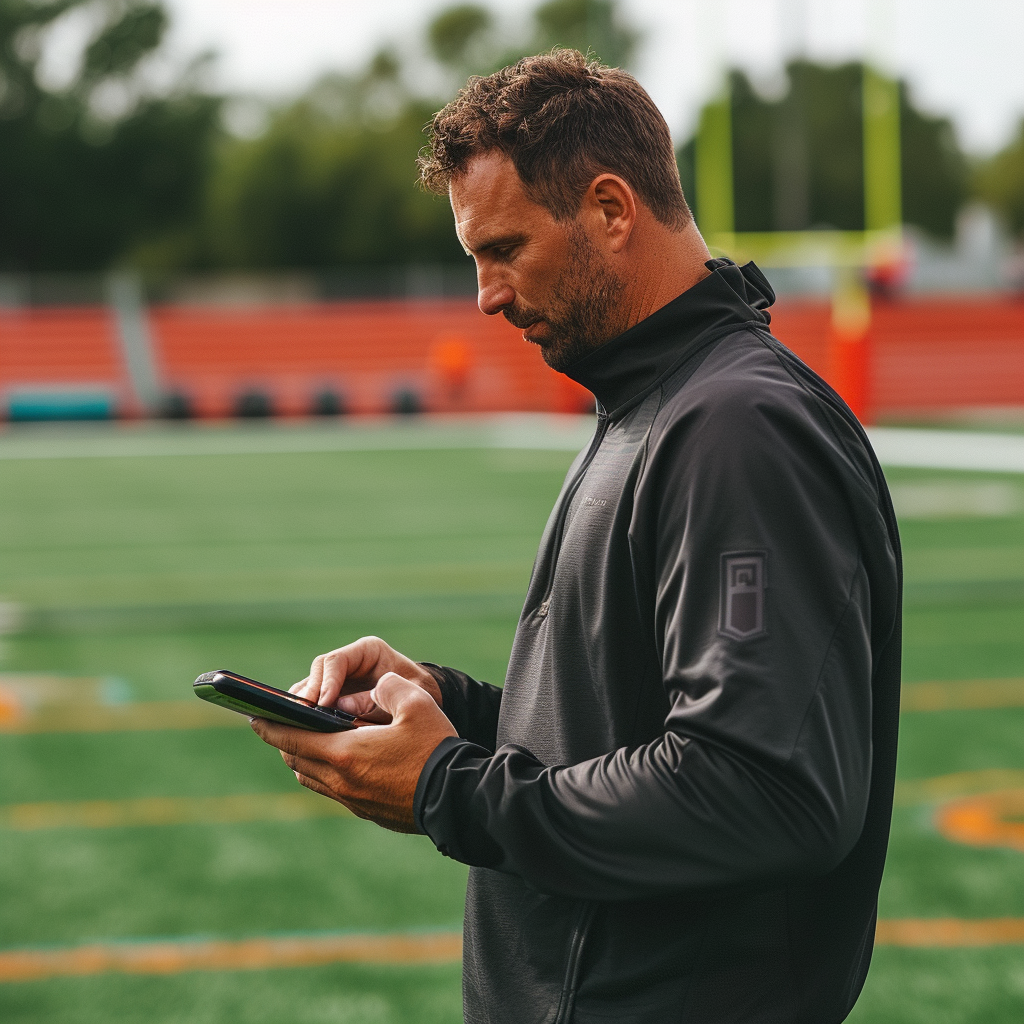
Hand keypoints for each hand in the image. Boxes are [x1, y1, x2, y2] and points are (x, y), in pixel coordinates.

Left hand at [251, 672, 456, 832]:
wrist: (460, 800)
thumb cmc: (437, 750)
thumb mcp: (417, 704)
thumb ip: (389, 687)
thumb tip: (378, 686)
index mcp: (345, 752)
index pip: (291, 738)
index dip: (270, 726)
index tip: (254, 717)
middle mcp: (342, 781)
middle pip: (297, 760)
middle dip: (285, 741)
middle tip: (281, 725)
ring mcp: (354, 801)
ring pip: (313, 779)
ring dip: (305, 758)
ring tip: (309, 741)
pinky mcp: (369, 812)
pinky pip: (334, 791)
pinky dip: (327, 774)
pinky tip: (343, 762)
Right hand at [290, 636, 441, 718]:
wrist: (428, 700)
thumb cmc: (418, 696)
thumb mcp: (404, 696)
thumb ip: (375, 700)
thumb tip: (338, 708)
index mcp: (367, 651)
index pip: (335, 661)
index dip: (326, 682)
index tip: (322, 704)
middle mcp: (349, 661)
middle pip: (317, 673)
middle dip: (307, 695)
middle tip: (301, 717)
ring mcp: (339, 678)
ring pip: (309, 687)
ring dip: (301, 706)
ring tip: (294, 726)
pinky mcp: (333, 697)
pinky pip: (312, 704)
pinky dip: (305, 716)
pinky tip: (300, 734)